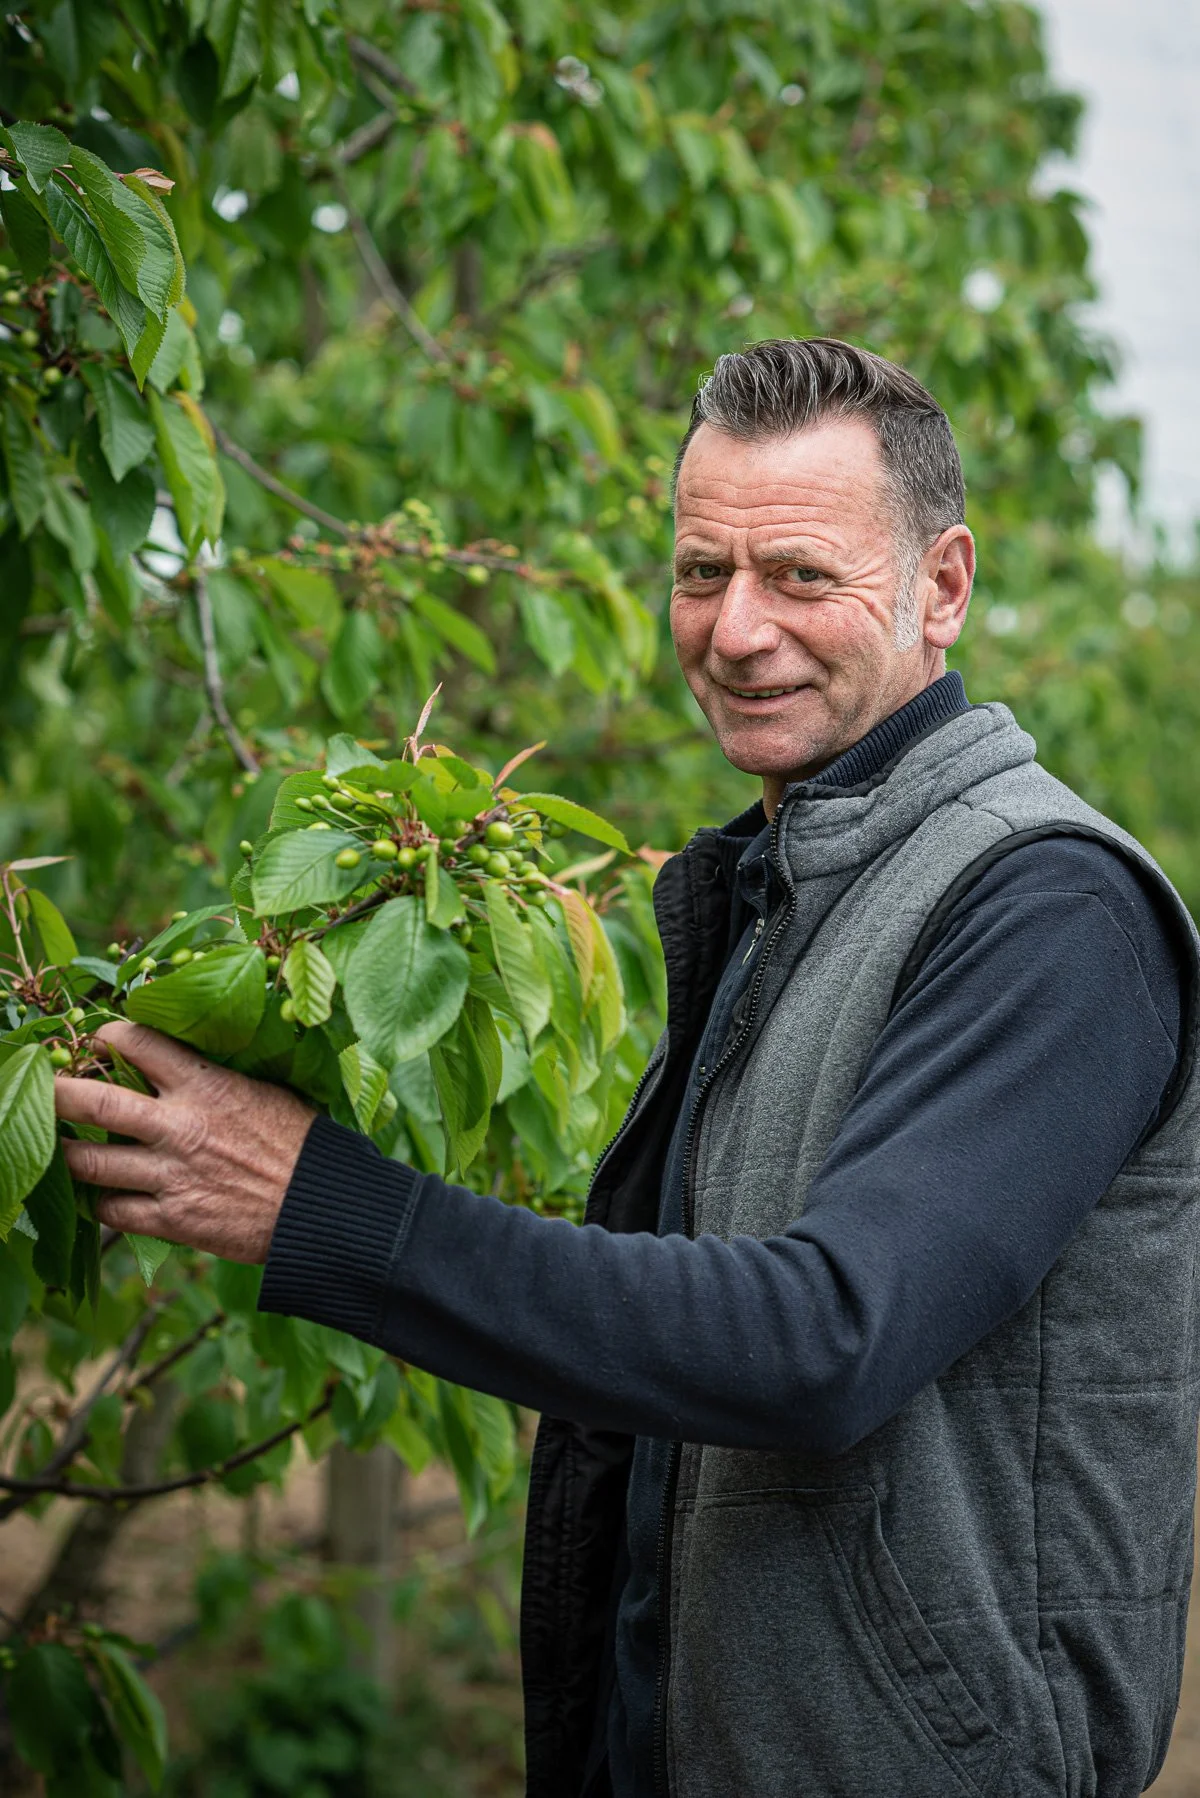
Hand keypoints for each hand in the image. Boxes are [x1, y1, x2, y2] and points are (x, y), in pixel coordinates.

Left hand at [53, 1020, 316, 1263]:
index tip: (96, 1040)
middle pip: (93, 1103)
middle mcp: (180, 1127)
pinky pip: (112, 1211)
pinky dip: (103, 1203)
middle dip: (57, 1093)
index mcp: (206, 1086)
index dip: (106, 1035)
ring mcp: (171, 1176)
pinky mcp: (173, 1220)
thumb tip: (184, 1061)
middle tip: (44, 1089)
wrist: (322, 1207)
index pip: (137, 1042)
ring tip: (62, 1148)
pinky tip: (107, 1196)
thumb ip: (216, 1077)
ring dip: (68, 1154)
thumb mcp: (264, 1090)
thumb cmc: (302, 1143)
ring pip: (89, 1164)